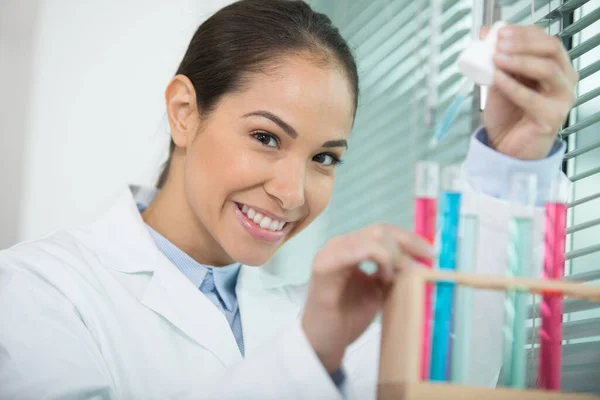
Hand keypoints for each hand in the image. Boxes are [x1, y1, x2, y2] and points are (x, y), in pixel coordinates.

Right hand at [301, 224, 433, 371]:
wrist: (325, 341)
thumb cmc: (348, 316)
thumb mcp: (379, 290)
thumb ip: (394, 273)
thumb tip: (421, 262)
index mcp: (351, 247)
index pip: (383, 231)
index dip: (410, 239)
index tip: (431, 254)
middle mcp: (339, 245)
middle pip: (379, 231)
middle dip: (406, 245)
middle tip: (422, 266)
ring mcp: (330, 254)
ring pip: (370, 239)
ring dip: (393, 256)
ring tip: (396, 279)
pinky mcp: (324, 268)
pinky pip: (352, 252)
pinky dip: (377, 259)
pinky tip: (385, 277)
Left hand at [482, 25, 577, 159]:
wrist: (506, 147)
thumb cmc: (507, 113)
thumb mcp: (499, 80)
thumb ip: (497, 60)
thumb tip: (487, 34)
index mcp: (555, 66)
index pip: (545, 40)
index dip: (523, 33)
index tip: (500, 32)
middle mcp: (564, 79)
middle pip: (551, 49)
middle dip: (523, 43)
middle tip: (499, 44)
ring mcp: (562, 98)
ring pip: (547, 69)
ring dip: (520, 60)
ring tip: (497, 59)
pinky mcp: (552, 117)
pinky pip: (532, 97)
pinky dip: (512, 85)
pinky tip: (497, 78)